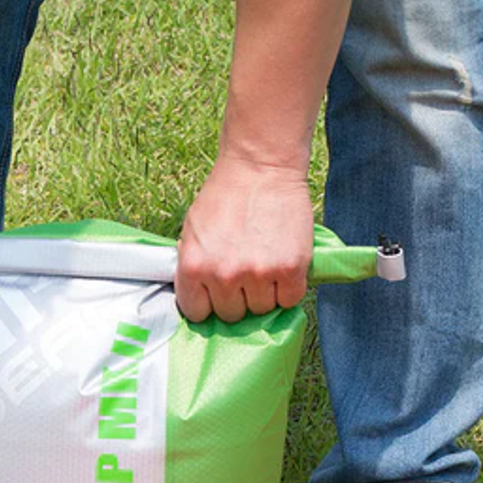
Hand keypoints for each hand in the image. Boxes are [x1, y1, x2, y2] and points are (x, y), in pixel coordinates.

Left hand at [176, 156, 313, 322]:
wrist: (261, 167)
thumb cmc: (226, 195)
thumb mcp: (192, 232)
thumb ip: (194, 268)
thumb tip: (201, 301)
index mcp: (194, 267)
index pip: (198, 313)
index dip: (208, 302)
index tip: (216, 293)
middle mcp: (224, 275)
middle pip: (232, 315)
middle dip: (237, 297)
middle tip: (244, 271)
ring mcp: (259, 274)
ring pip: (262, 310)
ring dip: (265, 292)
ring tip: (265, 263)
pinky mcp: (290, 270)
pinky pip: (290, 300)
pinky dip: (288, 288)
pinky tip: (282, 267)